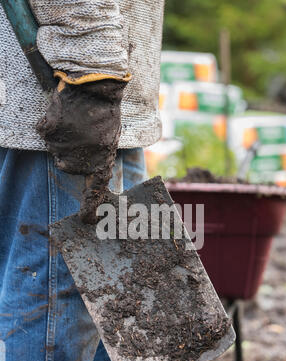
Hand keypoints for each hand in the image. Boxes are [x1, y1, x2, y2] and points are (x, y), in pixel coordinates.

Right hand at [37, 77, 126, 222]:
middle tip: (82, 133)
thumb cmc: (105, 112)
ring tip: (76, 121)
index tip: (88, 221)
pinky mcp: (49, 131)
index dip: (90, 209)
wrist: (95, 84)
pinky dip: (50, 124)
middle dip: (71, 152)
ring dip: (62, 137)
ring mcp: (63, 147)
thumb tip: (88, 173)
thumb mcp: (109, 139)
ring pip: (55, 149)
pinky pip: (45, 132)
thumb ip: (97, 158)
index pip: (94, 193)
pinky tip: (63, 114)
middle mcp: (80, 160)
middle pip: (66, 165)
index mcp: (100, 163)